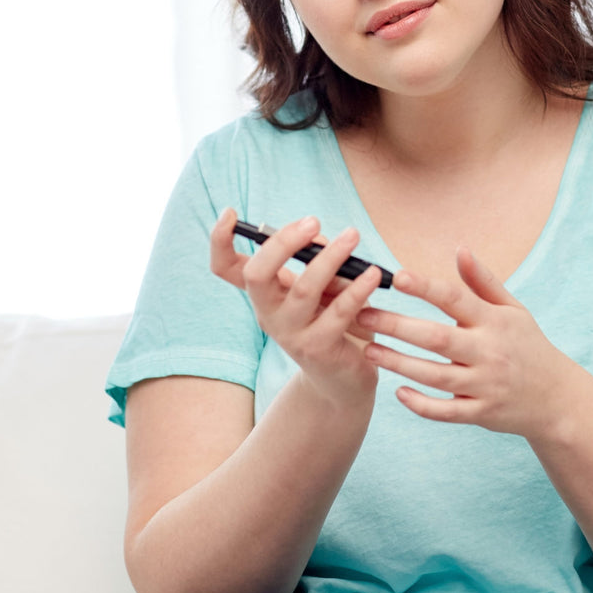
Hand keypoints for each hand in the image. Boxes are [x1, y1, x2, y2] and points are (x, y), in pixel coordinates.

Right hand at [209, 210, 379, 406]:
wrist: (342, 379)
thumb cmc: (330, 321)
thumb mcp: (319, 287)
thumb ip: (314, 262)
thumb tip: (320, 238)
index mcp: (263, 294)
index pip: (226, 268)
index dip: (219, 241)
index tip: (230, 213)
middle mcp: (268, 313)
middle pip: (256, 275)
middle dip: (282, 244)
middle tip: (314, 222)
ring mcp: (290, 334)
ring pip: (303, 290)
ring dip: (330, 259)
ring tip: (352, 237)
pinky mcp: (318, 349)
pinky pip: (338, 313)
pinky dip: (357, 290)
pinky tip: (373, 274)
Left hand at [354, 246, 580, 438]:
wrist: (557, 397)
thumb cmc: (528, 346)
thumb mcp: (513, 309)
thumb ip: (483, 282)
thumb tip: (460, 249)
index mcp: (494, 321)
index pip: (455, 299)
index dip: (426, 287)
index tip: (396, 277)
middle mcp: (489, 351)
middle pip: (437, 338)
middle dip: (397, 326)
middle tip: (362, 314)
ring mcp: (485, 384)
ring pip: (435, 375)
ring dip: (399, 363)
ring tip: (369, 350)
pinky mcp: (482, 413)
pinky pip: (446, 411)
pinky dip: (421, 404)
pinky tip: (398, 392)